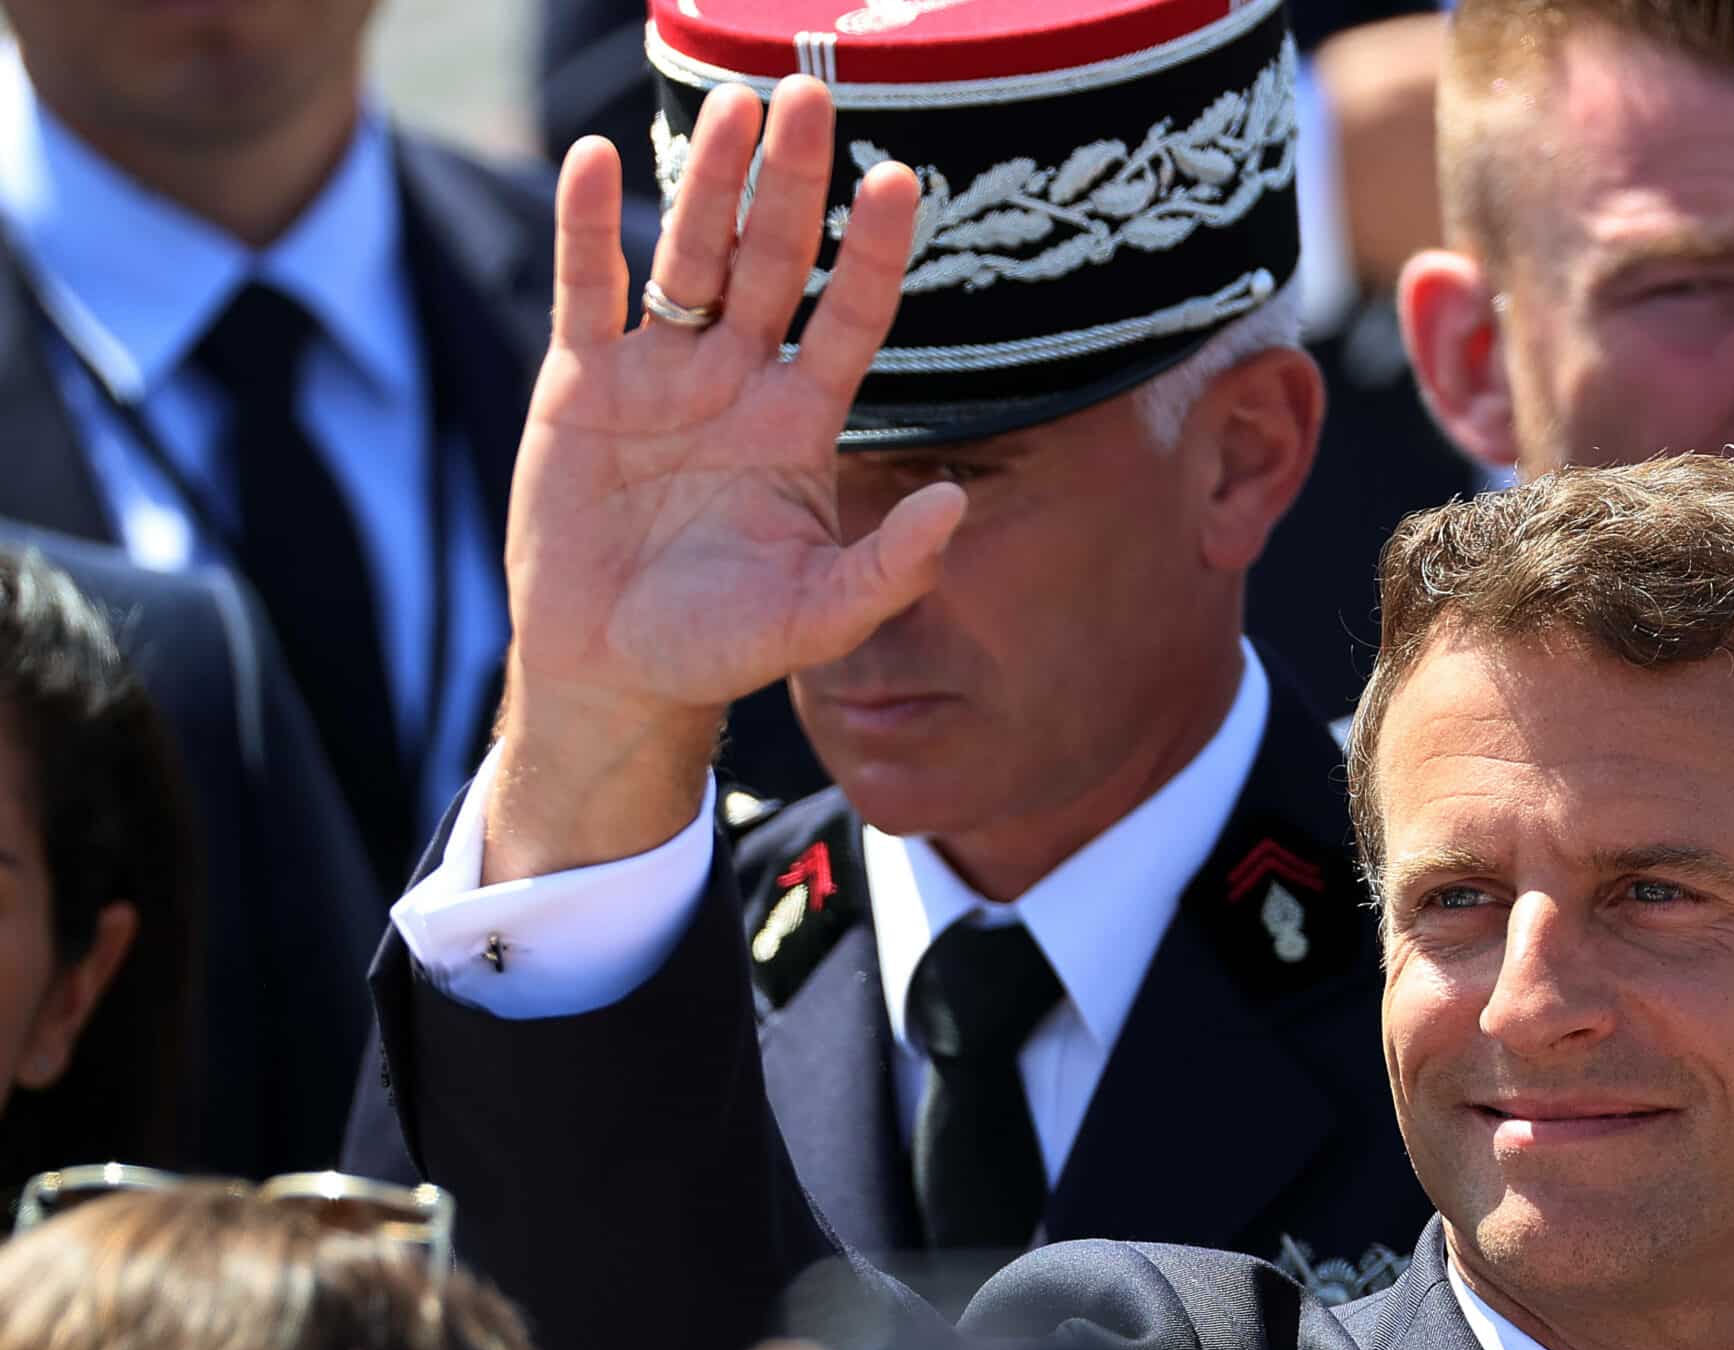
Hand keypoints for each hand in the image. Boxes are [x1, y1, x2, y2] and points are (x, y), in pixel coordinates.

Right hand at [489, 81, 967, 875]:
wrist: (615, 673)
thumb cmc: (722, 646)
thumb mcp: (820, 617)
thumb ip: (891, 567)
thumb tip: (955, 501)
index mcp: (801, 424)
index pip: (850, 317)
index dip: (872, 252)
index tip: (899, 181)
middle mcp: (739, 381)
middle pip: (770, 260)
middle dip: (791, 182)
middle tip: (808, 95)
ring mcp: (660, 374)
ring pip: (687, 257)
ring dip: (707, 183)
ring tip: (729, 106)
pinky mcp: (582, 384)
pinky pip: (586, 289)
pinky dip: (584, 227)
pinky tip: (591, 159)